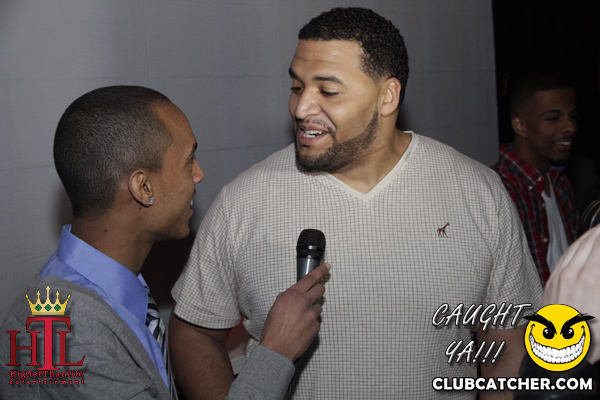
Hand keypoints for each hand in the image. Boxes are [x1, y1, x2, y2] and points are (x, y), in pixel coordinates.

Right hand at [259, 263, 329, 361]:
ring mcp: (311, 315)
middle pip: (320, 289)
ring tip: (300, 320)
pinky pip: (316, 321)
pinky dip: (311, 323)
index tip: (327, 266)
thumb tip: (293, 295)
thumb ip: (286, 298)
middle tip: (312, 296)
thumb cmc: (273, 329)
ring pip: (318, 307)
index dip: (320, 271)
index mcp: (292, 295)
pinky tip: (302, 329)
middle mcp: (303, 302)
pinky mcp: (316, 326)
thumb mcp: (275, 307)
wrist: (277, 349)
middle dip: (318, 291)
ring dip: (312, 310)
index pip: (310, 278)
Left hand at [543, 224, 599, 362]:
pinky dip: (576, 247)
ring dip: (591, 235)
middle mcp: (572, 273)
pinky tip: (583, 246)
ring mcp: (559, 276)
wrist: (560, 352)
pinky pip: (564, 257)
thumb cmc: (590, 337)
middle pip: (591, 240)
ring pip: (576, 246)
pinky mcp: (551, 282)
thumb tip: (598, 272)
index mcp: (590, 278)